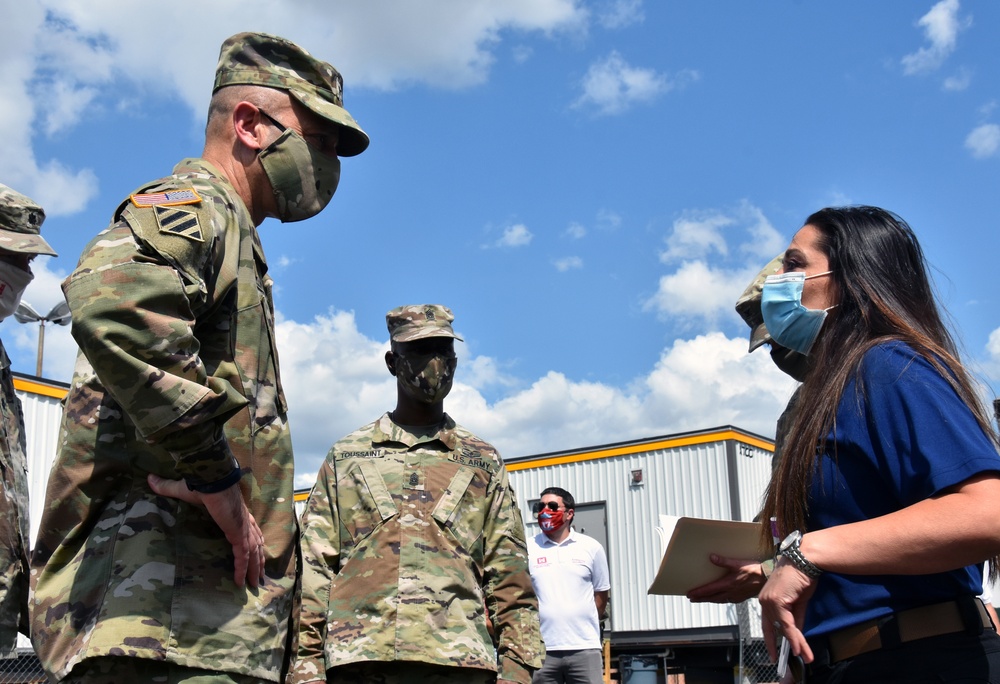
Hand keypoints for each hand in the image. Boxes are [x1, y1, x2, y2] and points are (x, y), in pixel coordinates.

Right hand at [148, 473, 265, 587]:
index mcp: (236, 512)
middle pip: (256, 544)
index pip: (250, 529)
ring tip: (254, 584)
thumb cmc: (202, 483)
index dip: (254, 540)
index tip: (257, 551)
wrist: (211, 479)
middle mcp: (244, 522)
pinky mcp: (238, 534)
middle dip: (258, 561)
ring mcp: (242, 529)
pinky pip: (242, 556)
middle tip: (258, 577)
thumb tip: (150, 478)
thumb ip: (167, 486)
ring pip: (253, 553)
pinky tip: (238, 583)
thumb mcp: (183, 488)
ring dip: (254, 569)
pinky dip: (241, 569)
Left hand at [686, 555, 765, 602]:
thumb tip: (712, 557)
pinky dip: (719, 600)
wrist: (767, 578)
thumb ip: (724, 561)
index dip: (698, 592)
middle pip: (712, 597)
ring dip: (709, 600)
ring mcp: (736, 596)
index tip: (690, 594)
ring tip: (701, 599)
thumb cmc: (754, 570)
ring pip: (719, 600)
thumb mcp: (738, 563)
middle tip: (691, 599)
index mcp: (728, 584)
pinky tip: (719, 599)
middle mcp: (730, 592)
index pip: (709, 589)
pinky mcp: (741, 598)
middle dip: (701, 598)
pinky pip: (726, 600)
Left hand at [758, 556, 818, 663]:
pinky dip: (795, 637)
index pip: (767, 623)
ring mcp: (769, 600)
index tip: (772, 652)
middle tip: (780, 660)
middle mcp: (764, 600)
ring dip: (795, 644)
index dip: (770, 639)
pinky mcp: (778, 601)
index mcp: (766, 599)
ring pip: (782, 628)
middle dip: (779, 646)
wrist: (804, 560)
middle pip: (773, 628)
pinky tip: (800, 647)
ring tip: (804, 657)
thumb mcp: (798, 602)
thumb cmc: (801, 576)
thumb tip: (797, 635)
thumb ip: (796, 619)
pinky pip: (787, 624)